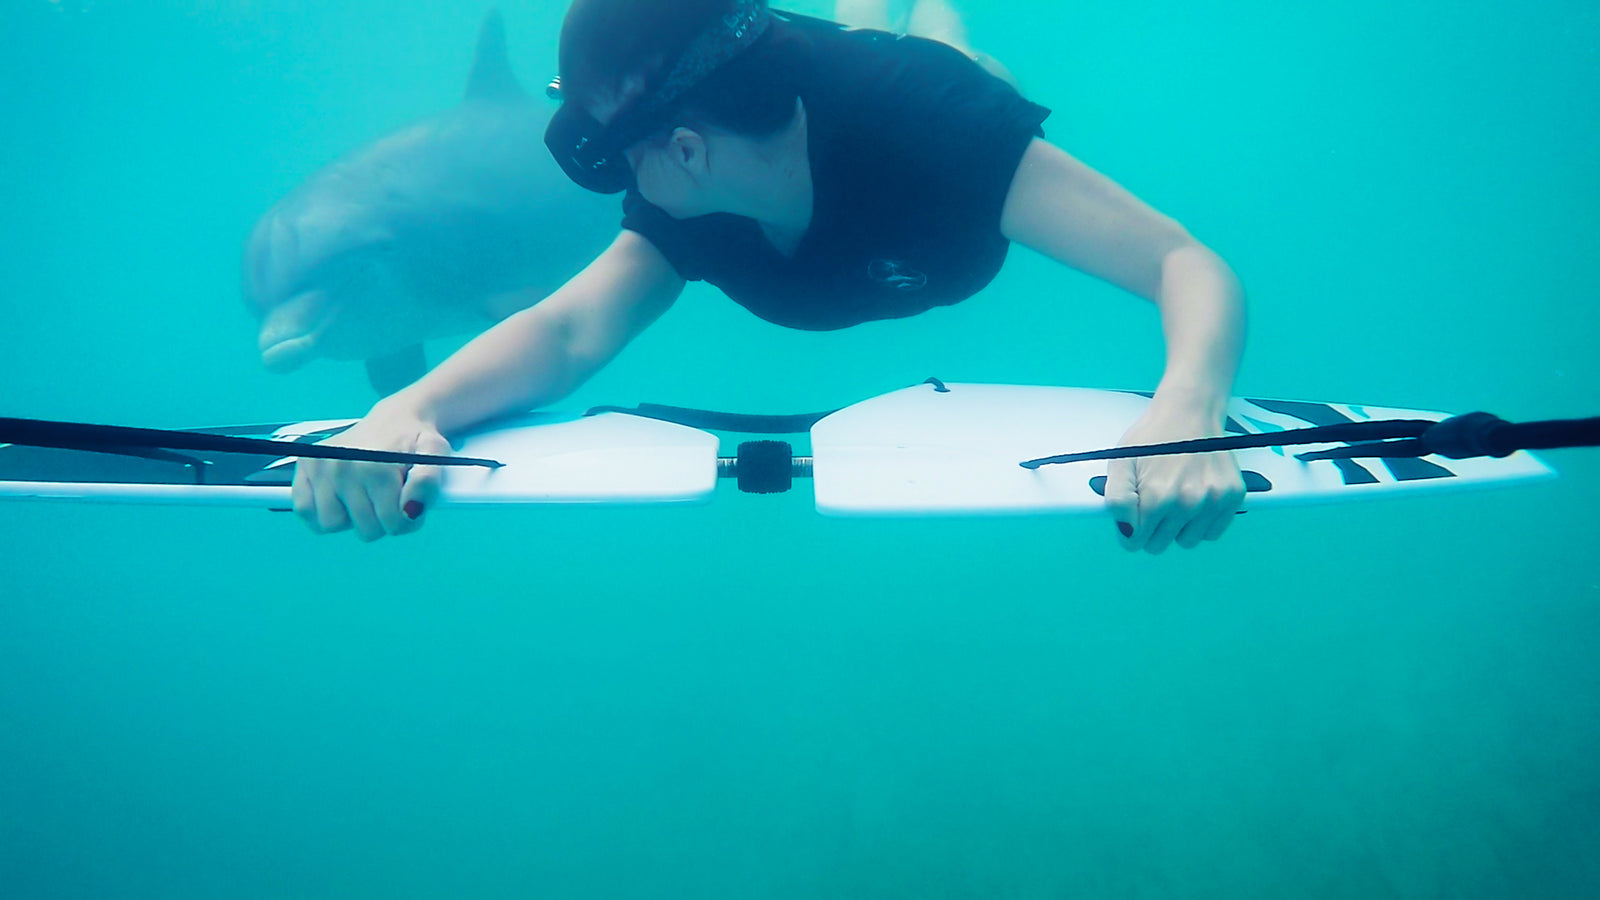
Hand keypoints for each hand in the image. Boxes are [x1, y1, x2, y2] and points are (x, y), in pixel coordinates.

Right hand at [291, 408, 451, 540]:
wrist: (393, 421)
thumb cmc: (414, 442)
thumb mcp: (434, 454)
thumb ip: (429, 482)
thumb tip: (410, 510)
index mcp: (375, 466)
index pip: (393, 524)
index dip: (408, 520)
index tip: (409, 503)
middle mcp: (342, 466)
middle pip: (365, 529)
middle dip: (382, 520)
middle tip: (387, 497)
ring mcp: (320, 467)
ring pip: (332, 525)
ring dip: (351, 518)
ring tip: (364, 496)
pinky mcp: (304, 467)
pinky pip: (305, 511)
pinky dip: (321, 512)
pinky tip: (340, 499)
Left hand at [1102, 401, 1244, 553]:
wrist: (1189, 413)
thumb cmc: (1152, 439)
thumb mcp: (1120, 463)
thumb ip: (1117, 501)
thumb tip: (1128, 533)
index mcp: (1158, 497)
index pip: (1135, 541)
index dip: (1129, 529)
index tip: (1134, 512)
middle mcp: (1189, 503)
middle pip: (1159, 544)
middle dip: (1151, 529)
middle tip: (1154, 501)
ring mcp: (1214, 500)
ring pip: (1187, 541)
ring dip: (1178, 528)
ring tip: (1175, 498)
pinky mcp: (1233, 496)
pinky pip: (1211, 532)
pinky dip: (1201, 523)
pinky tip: (1195, 499)